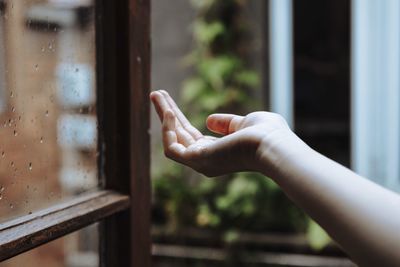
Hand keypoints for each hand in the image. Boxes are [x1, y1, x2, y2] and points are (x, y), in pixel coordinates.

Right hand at [150, 90, 293, 176]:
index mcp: (217, 152)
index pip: (191, 135)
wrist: (273, 144)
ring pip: (172, 139)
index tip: (169, 102)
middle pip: (179, 135)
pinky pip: (172, 147)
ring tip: (155, 94)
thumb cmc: (266, 134)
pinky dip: (167, 129)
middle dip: (166, 113)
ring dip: (163, 116)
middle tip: (155, 94)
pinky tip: (168, 110)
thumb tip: (208, 120)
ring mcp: (201, 162)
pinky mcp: (197, 160)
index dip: (179, 118)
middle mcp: (206, 160)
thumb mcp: (243, 123)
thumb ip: (226, 123)